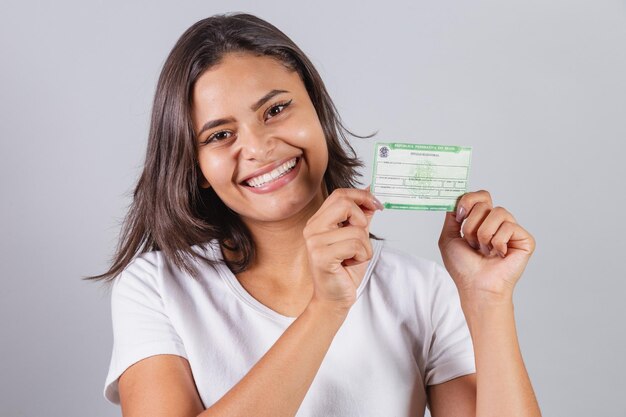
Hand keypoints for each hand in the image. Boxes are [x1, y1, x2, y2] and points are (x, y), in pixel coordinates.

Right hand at [303, 187, 382, 310]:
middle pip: (345, 203)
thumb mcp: (357, 238)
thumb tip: (370, 191)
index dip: (362, 195)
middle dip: (363, 219)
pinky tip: (350, 264)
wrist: (333, 298)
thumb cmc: (343, 270)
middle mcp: (313, 228)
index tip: (376, 205)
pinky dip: (362, 255)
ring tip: (353, 257)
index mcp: (318, 221)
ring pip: (356, 229)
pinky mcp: (321, 256)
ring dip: (365, 246)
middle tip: (362, 236)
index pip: (340, 194)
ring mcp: (315, 242)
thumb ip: (362, 216)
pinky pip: (355, 245)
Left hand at [438, 190, 535, 301]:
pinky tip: (499, 255)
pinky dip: (497, 242)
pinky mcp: (524, 239)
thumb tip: (455, 199)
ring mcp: (512, 230)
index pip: (480, 196)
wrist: (476, 286)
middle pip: (484, 202)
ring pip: (497, 212)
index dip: (468, 200)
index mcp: (481, 220)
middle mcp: (497, 223)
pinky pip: (508, 226)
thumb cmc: (463, 267)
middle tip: (471, 243)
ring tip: (485, 250)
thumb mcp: (448, 238)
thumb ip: (451, 216)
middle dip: (471, 224)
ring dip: (483, 234)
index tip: (459, 216)